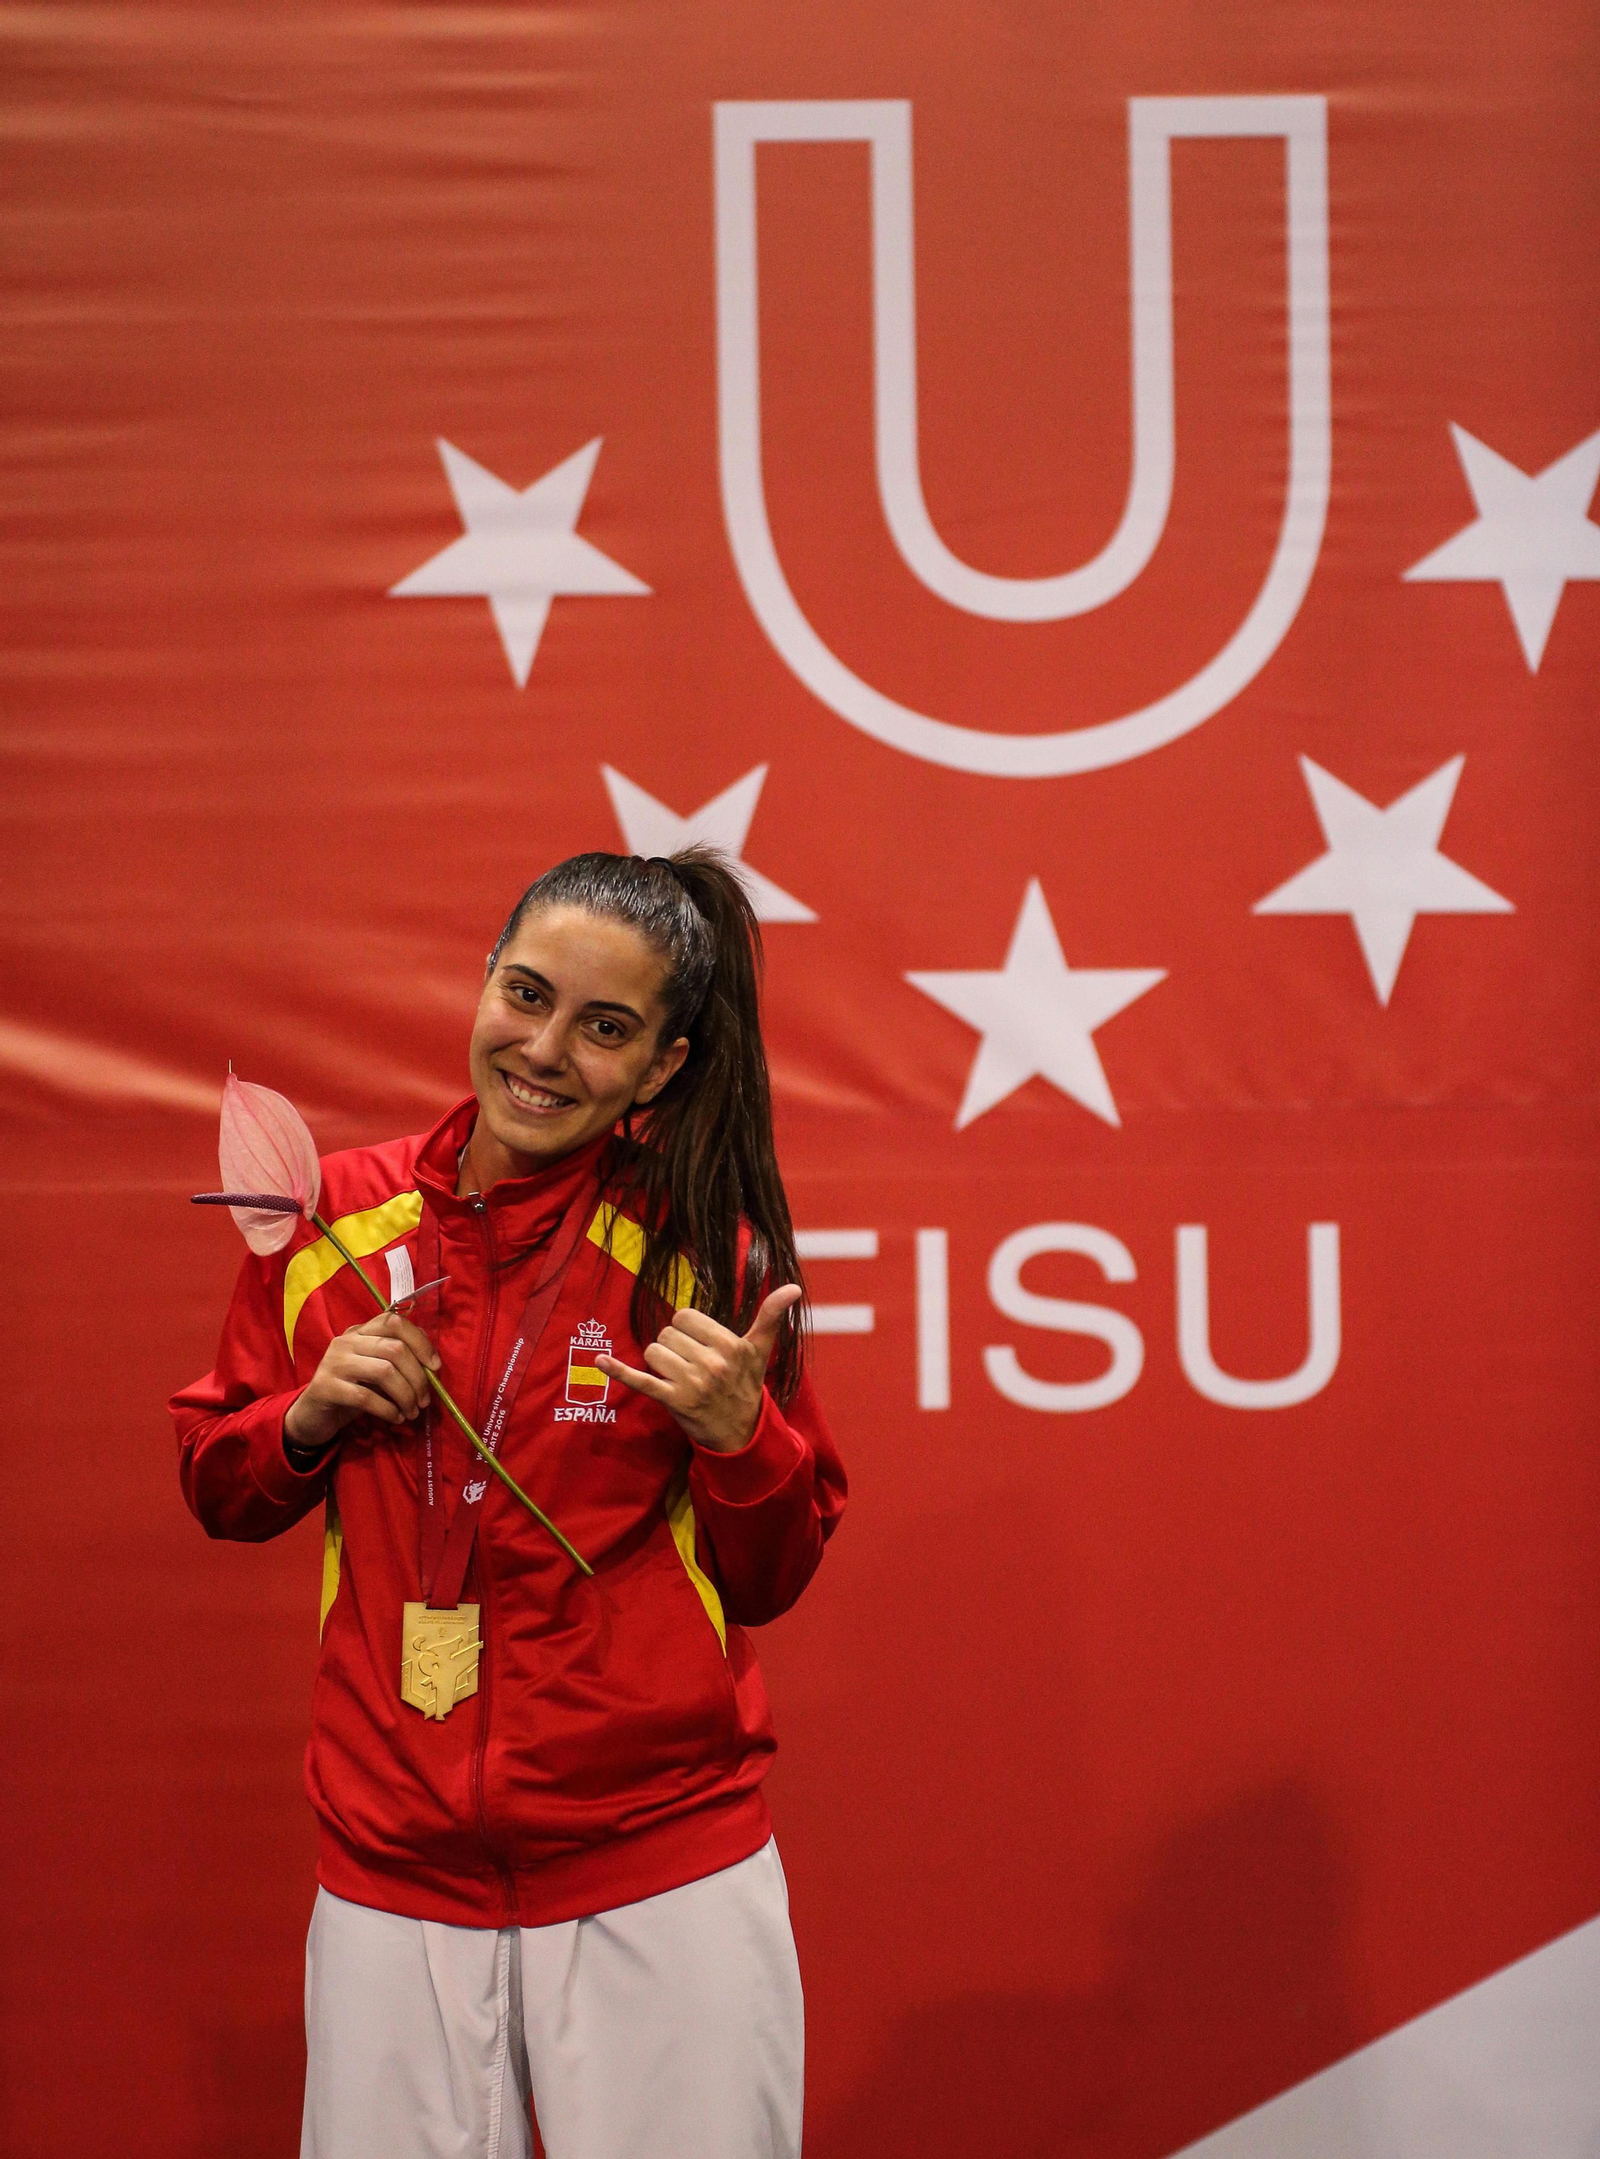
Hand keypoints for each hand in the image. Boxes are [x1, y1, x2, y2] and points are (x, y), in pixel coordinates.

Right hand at [284, 1310, 441, 1452]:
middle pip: (395, 1349)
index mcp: (361, 1331)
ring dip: (406, 1395)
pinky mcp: (326, 1387)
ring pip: (384, 1372)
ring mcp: (334, 1362)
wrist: (314, 1414)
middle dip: (417, 1377)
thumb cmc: (352, 1389)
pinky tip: (396, 1418)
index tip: (435, 1366)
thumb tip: (432, 1360)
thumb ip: (399, 1358)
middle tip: (425, 1400)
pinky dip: (388, 1409)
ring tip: (413, 1412)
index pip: (394, 1321)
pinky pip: (366, 1397)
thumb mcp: (376, 1369)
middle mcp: (346, 1341)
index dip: (420, 1342)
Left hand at [596, 1286, 801, 1452]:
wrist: (740, 1432)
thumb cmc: (746, 1384)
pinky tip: (599, 1361)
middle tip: (692, 1364)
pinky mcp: (672, 1402)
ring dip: (660, 1362)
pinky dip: (618, 1371)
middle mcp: (711, 1364)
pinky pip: (640, 1381)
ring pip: (653, 1353)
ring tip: (679, 1375)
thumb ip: (772, 1316)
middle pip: (667, 1334)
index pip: (684, 1317)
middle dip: (674, 1346)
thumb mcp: (760, 1350)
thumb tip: (794, 1288)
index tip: (699, 1345)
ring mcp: (691, 1384)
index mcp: (730, 1345)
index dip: (687, 1329)